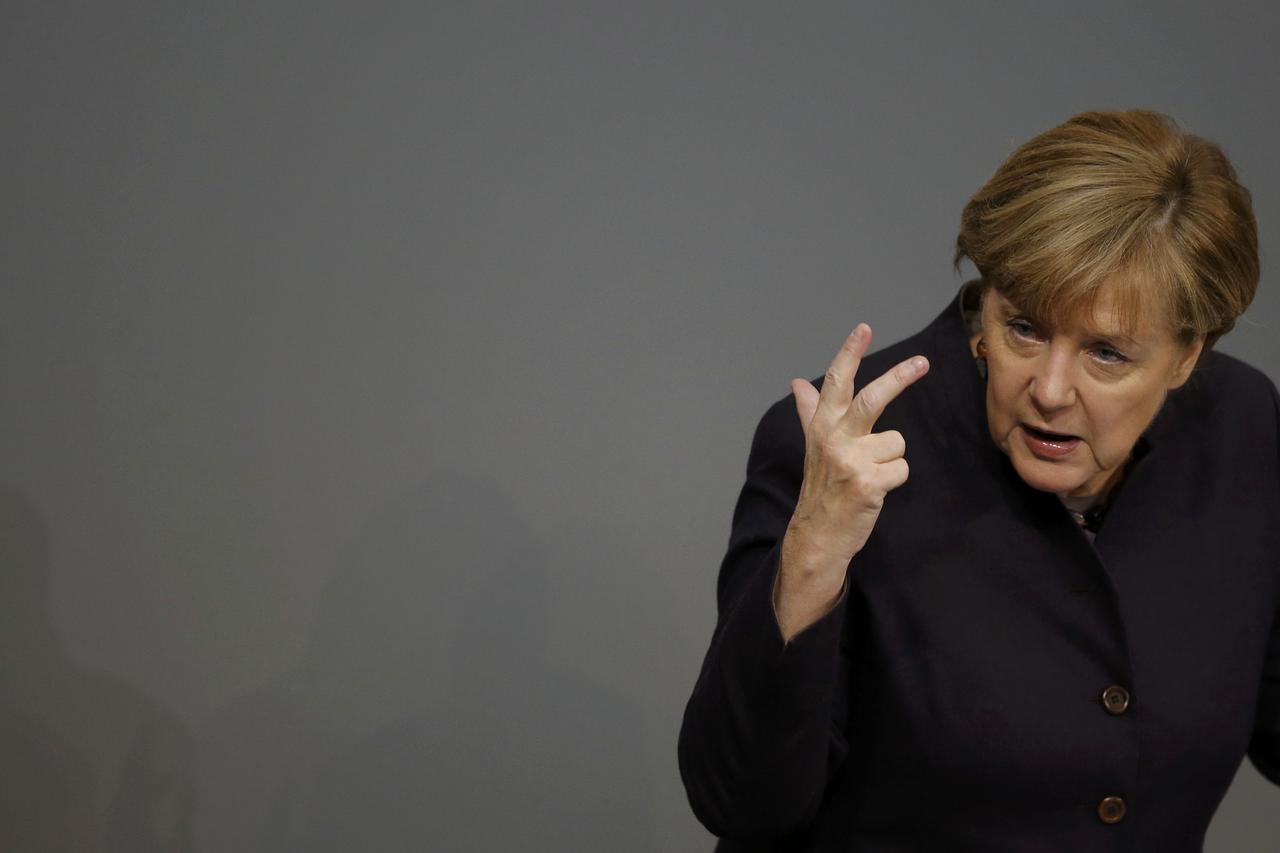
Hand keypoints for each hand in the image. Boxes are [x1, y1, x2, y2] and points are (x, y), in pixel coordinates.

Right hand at [786, 323, 928, 567]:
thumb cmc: (822, 488)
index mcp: (821, 426)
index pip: (835, 382)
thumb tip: (797, 381)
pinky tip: (874, 491)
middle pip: (871, 399)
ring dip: (891, 460)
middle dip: (899, 378)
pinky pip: (901, 469)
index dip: (849, 353)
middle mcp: (833, 439)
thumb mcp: (814, 445)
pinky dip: (894, 480)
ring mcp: (849, 461)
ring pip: (897, 442)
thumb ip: (808, 411)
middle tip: (922, 362)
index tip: (863, 328)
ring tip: (870, 476)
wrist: (818, 535)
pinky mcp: (867, 483)